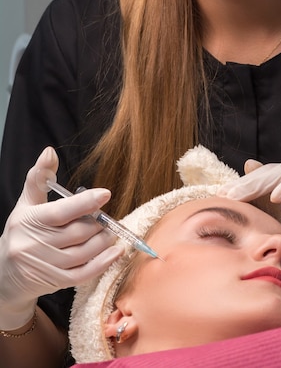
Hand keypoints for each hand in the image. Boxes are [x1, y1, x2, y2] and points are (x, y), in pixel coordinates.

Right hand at [0, 147, 123, 329]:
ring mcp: (44, 266)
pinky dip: (103, 263)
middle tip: (107, 217)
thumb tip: (50, 151)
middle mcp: (33, 245)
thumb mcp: (26, 204)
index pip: (60, 212)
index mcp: (28, 221)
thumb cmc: (21, 232)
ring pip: (83, 253)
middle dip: (97, 223)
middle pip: (77, 233)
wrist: (4, 275)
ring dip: (103, 241)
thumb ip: (39, 178)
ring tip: (111, 231)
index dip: (84, 203)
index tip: (105, 194)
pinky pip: (83, 274)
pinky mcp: (54, 282)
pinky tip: (116, 252)